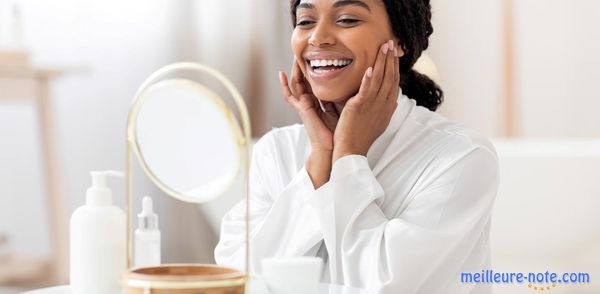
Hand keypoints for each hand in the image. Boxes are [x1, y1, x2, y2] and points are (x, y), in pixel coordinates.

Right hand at [279, 57, 339, 151]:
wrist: (333, 148)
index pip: (316, 81)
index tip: (318, 55)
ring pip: (297, 84)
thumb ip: (343, 96)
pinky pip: (290, 96)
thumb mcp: (343, 108)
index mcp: (320, 102)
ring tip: (294, 56)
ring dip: (295, 71)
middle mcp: (310, 102)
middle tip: (304, 50)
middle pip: (305, 80)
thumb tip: (356, 80)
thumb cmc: (340, 132)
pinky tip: (281, 74)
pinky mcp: (301, 110)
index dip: (315, 69)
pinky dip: (284, 86)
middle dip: (304, 66)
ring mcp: (304, 106)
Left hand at [332, 40, 400, 162]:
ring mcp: (372, 106)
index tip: (394, 54)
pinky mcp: (359, 108)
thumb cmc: (362, 137)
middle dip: (391, 59)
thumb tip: (393, 101)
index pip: (394, 82)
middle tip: (391, 43)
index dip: (395, 66)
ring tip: (384, 47)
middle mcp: (383, 105)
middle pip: (390, 77)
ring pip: (380, 80)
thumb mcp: (379, 122)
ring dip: (382, 62)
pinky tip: (369, 68)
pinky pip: (366, 90)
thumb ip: (385, 109)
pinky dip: (368, 79)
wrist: (352, 151)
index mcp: (388, 107)